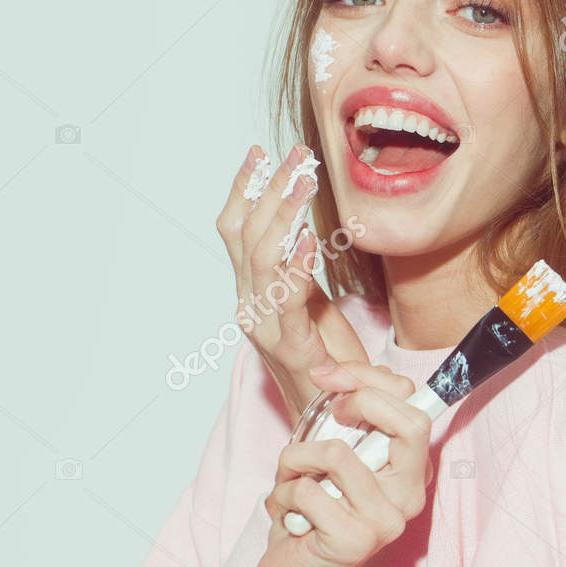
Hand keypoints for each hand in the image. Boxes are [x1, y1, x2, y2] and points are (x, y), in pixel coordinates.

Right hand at [216, 144, 369, 428]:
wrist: (331, 412)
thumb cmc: (325, 356)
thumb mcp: (312, 300)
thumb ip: (299, 267)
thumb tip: (303, 223)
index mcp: (251, 290)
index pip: (234, 229)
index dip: (243, 189)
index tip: (259, 154)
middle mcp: (250, 304)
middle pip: (247, 235)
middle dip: (270, 190)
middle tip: (296, 157)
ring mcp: (265, 326)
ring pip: (261, 258)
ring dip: (283, 215)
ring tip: (304, 182)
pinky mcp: (289, 345)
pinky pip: (286, 299)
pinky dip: (294, 266)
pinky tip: (306, 241)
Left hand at [253, 360, 433, 566]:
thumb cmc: (311, 516)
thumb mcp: (330, 460)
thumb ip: (345, 424)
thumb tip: (334, 375)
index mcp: (409, 470)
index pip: (413, 404)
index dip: (368, 378)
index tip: (329, 379)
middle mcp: (408, 494)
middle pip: (406, 422)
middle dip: (350, 402)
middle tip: (318, 423)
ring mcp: (386, 519)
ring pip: (336, 453)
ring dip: (296, 459)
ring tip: (290, 480)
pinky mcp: (355, 539)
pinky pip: (307, 490)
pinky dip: (284, 494)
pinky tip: (289, 515)